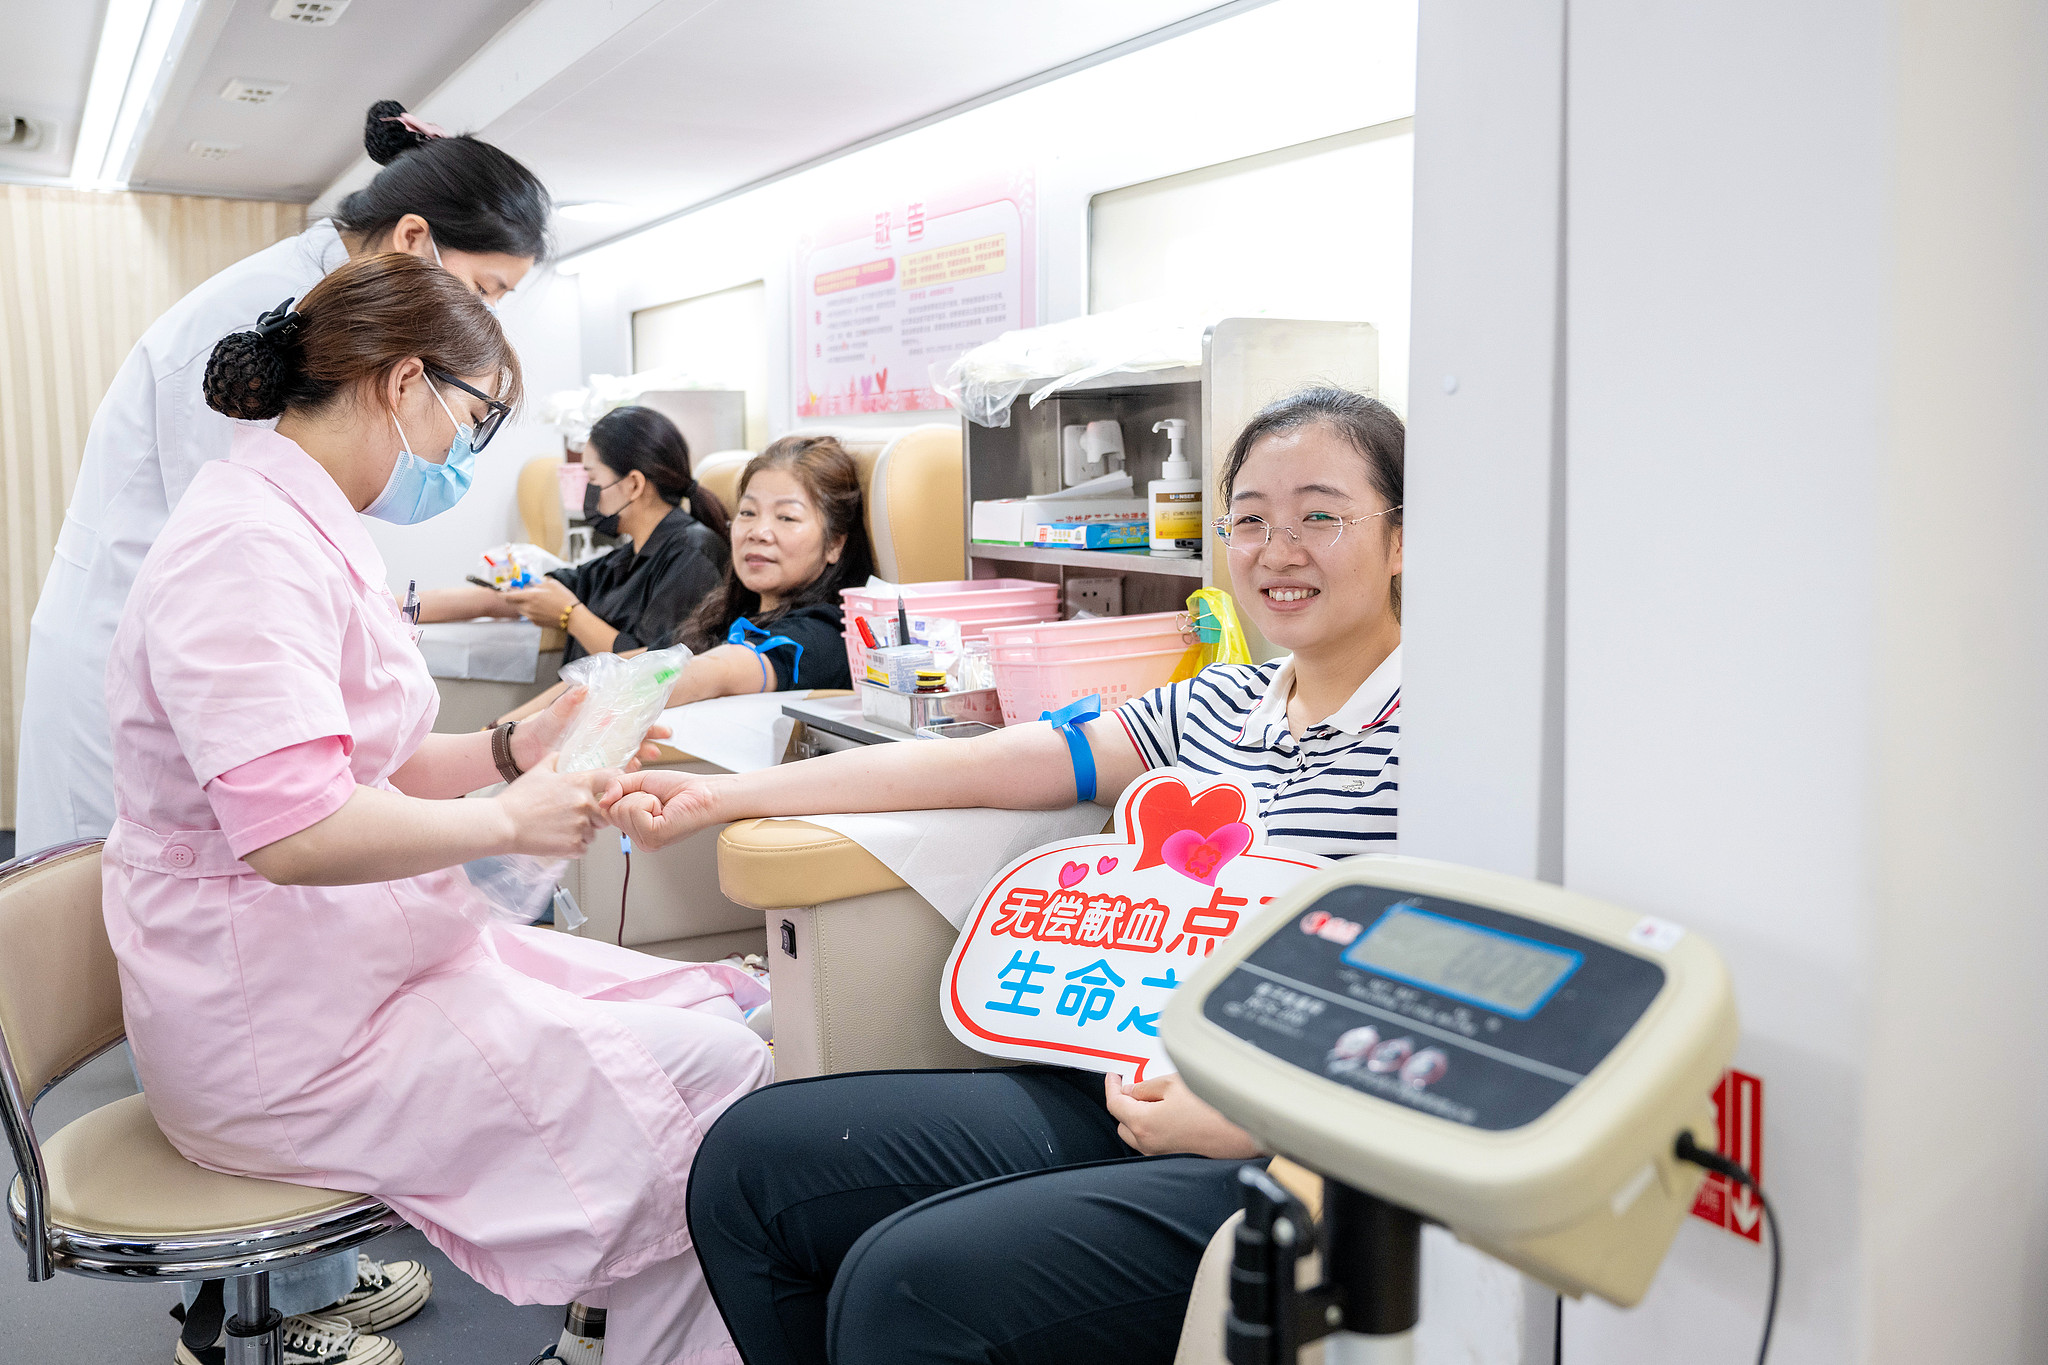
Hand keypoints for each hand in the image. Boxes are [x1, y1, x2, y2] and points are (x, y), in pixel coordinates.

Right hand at [494, 752, 614, 857]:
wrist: (503, 824)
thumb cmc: (518, 799)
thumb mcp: (538, 771)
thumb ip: (555, 761)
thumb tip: (562, 756)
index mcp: (580, 783)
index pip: (613, 778)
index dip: (612, 785)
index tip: (609, 792)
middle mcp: (585, 804)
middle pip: (605, 813)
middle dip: (593, 816)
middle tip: (570, 816)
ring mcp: (581, 826)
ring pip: (593, 833)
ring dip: (582, 832)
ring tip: (558, 828)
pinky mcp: (574, 845)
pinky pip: (583, 848)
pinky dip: (573, 846)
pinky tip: (556, 839)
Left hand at [503, 577, 578, 627]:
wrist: (572, 616)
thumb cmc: (563, 599)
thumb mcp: (551, 584)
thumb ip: (538, 583)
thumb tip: (531, 582)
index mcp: (529, 596)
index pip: (508, 595)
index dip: (502, 592)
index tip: (500, 590)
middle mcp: (527, 608)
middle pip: (512, 603)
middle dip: (515, 597)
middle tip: (522, 592)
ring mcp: (531, 617)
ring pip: (521, 609)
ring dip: (524, 604)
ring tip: (537, 600)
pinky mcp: (536, 623)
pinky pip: (529, 615)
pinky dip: (532, 611)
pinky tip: (544, 608)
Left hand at [509, 689, 668, 773]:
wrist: (522, 750)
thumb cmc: (539, 728)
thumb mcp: (554, 713)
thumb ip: (568, 702)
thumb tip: (584, 688)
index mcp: (598, 720)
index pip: (629, 719)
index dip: (647, 722)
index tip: (661, 725)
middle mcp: (602, 737)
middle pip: (633, 738)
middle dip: (650, 741)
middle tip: (662, 745)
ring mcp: (597, 754)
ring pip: (625, 755)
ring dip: (640, 757)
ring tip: (649, 759)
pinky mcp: (589, 769)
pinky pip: (610, 772)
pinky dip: (622, 773)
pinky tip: (630, 775)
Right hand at [600, 769, 722, 848]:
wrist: (705, 792)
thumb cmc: (680, 788)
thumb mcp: (640, 781)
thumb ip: (616, 787)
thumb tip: (601, 801)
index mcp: (636, 829)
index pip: (607, 811)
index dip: (623, 794)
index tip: (645, 795)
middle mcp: (640, 839)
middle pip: (612, 811)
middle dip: (634, 795)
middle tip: (657, 800)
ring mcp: (646, 841)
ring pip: (622, 810)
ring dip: (644, 798)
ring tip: (662, 805)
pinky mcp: (654, 836)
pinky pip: (635, 810)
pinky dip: (649, 801)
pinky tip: (665, 809)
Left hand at [1103, 1072, 1262, 1158]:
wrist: (1242, 1133)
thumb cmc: (1212, 1107)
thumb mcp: (1173, 1083)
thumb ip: (1146, 1087)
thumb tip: (1131, 1091)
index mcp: (1143, 1123)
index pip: (1115, 1104)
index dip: (1111, 1086)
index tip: (1114, 1076)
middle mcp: (1148, 1144)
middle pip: (1122, 1122)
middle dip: (1124, 1103)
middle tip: (1134, 1084)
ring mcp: (1161, 1154)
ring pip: (1137, 1134)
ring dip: (1138, 1116)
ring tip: (1154, 1097)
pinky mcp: (1174, 1158)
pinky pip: (1153, 1141)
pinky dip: (1152, 1127)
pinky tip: (1167, 1113)